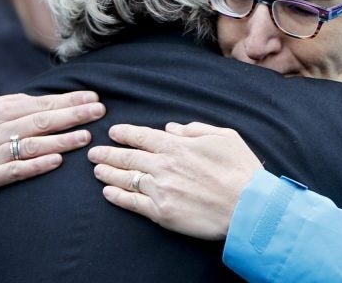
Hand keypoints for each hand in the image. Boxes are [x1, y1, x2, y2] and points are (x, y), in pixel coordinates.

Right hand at [0, 91, 104, 224]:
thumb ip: (13, 107)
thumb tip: (48, 101)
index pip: (39, 103)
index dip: (68, 100)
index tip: (93, 97)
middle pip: (41, 120)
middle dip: (73, 114)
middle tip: (100, 111)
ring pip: (32, 144)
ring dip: (62, 140)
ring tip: (86, 136)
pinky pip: (14, 170)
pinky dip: (36, 165)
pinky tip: (56, 162)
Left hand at [87, 122, 261, 239]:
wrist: (248, 208)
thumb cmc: (241, 170)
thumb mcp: (223, 137)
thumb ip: (194, 129)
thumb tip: (171, 128)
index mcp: (177, 146)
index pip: (142, 136)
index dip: (125, 133)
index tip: (113, 132)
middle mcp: (164, 166)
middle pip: (128, 157)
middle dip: (108, 153)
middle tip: (94, 152)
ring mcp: (160, 190)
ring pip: (126, 179)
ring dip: (108, 172)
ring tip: (96, 170)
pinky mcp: (161, 212)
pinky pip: (133, 203)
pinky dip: (118, 196)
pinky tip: (108, 192)